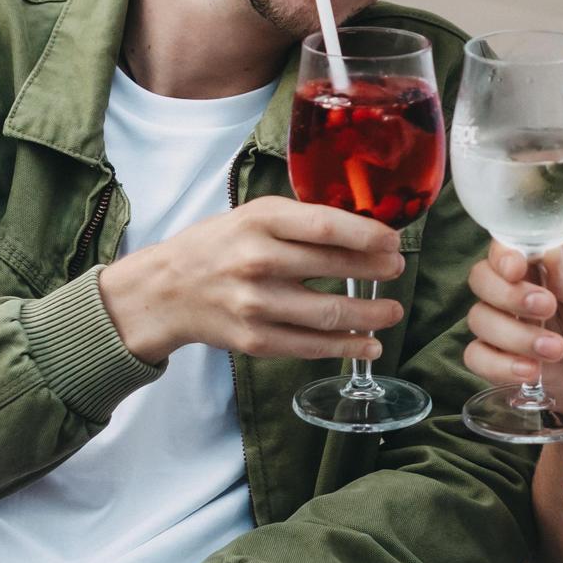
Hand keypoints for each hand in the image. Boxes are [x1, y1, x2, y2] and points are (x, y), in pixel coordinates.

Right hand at [98, 195, 407, 364]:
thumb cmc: (217, 246)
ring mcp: (256, 304)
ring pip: (330, 313)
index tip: (394, 240)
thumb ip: (301, 220)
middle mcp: (258, 262)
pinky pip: (312, 346)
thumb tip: (365, 229)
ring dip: (371, 315)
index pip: (326, 226)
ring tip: (393, 313)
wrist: (165, 291)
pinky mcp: (255, 339)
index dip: (369, 234)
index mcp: (260, 222)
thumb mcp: (253, 215)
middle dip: (377, 271)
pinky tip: (369, 345)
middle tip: (397, 270)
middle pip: (334, 268)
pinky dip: (347, 347)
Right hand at [464, 244, 562, 410]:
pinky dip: (498, 365)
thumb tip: (549, 252)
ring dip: (514, 335)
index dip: (503, 256)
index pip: (504, 248)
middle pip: (481, 279)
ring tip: (556, 349)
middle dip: (508, 295)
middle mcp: (515, 290)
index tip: (517, 269)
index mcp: (540, 265)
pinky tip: (530, 371)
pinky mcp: (500, 360)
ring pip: (479, 319)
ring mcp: (504, 326)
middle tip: (547, 308)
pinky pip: (476, 358)